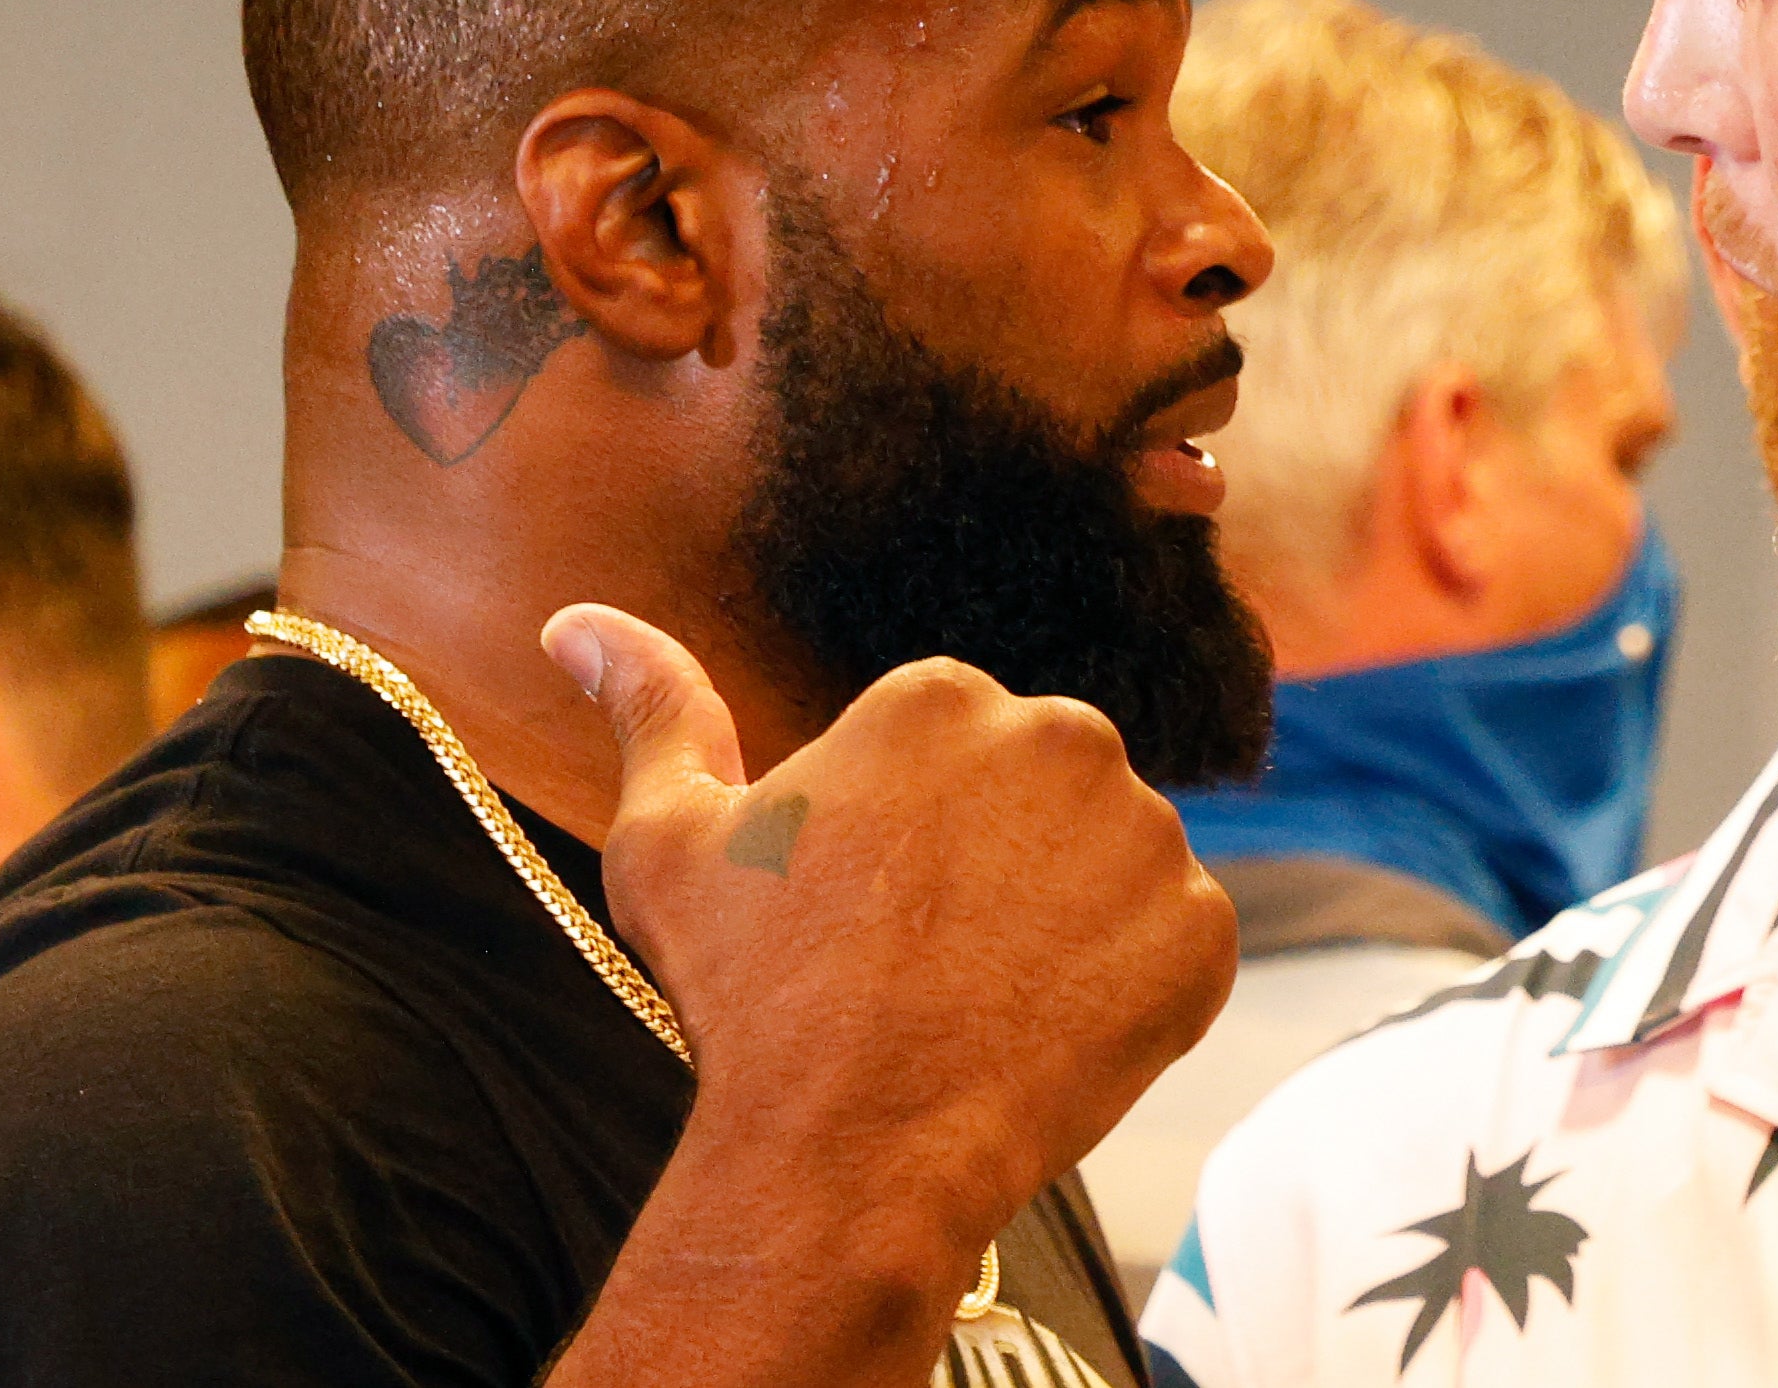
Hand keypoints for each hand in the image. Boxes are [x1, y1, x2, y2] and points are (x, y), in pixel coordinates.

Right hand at [541, 603, 1235, 1384]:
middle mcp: (1063, 733)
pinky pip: (1173, 941)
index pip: (949, 752)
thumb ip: (653, 708)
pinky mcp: (1200, 928)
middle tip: (927, 960)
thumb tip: (577, 622)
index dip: (905, 841)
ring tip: (983, 998)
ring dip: (1064, 920)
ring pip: (1110, 863)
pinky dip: (1128, 987)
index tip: (868, 908)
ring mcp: (1146, 832)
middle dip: (996, 863)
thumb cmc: (749, 1001)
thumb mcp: (671, 841)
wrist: (844, 1156)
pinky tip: (1048, 1030)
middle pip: (1040, 794)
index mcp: (943, 695)